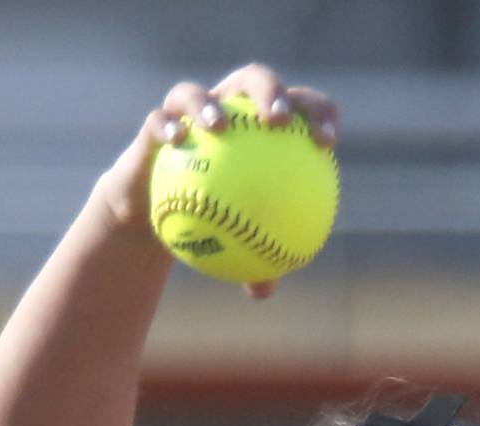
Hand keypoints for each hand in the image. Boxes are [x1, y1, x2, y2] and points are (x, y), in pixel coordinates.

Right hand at [94, 65, 338, 298]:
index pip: (299, 107)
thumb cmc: (206, 227)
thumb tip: (263, 292)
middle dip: (272, 92)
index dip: (319, 114)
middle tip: (280, 121)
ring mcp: (188, 113)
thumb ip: (252, 263)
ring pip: (198, 92)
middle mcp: (226, 107)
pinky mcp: (153, 124)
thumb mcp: (232, 251)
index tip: (325, 143)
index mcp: (259, 126)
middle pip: (254, 79)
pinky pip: (158, 121)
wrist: (155, 214)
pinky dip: (166, 127)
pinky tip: (175, 141)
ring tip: (221, 125)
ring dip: (209, 103)